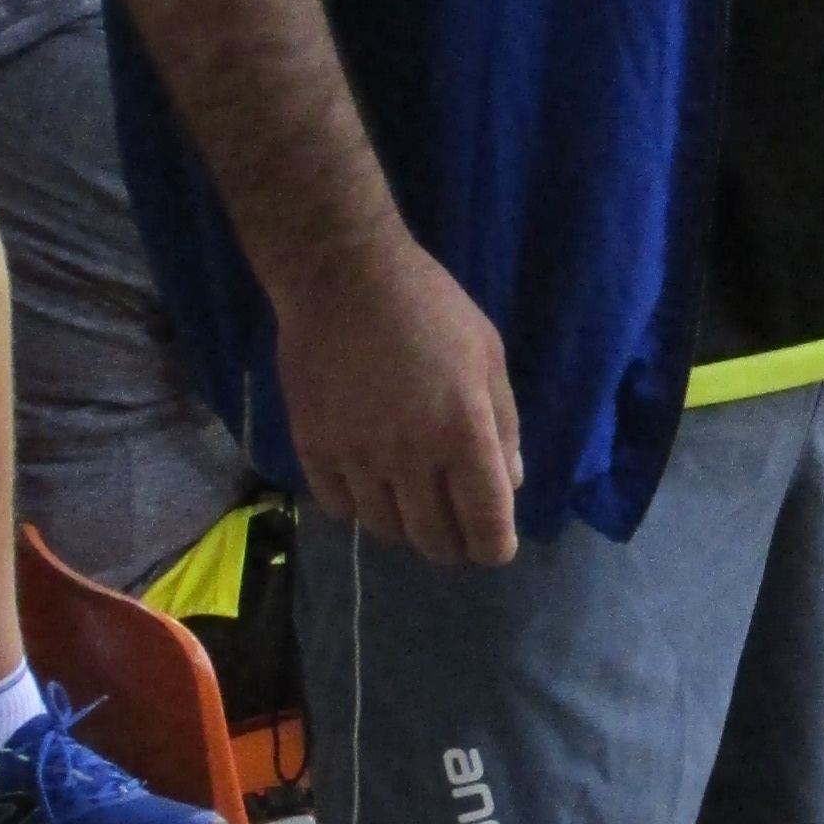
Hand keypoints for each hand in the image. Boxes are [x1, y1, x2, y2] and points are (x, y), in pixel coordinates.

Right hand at [276, 223, 523, 564]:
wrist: (342, 276)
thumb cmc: (429, 307)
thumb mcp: (487, 355)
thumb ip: (503, 426)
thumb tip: (511, 485)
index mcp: (463, 434)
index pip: (486, 525)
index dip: (495, 547)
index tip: (494, 544)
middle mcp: (410, 457)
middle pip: (434, 540)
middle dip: (454, 547)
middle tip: (456, 531)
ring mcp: (356, 456)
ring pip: (385, 530)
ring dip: (406, 528)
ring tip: (413, 505)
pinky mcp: (313, 448)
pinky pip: (338, 509)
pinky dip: (359, 509)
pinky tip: (368, 485)